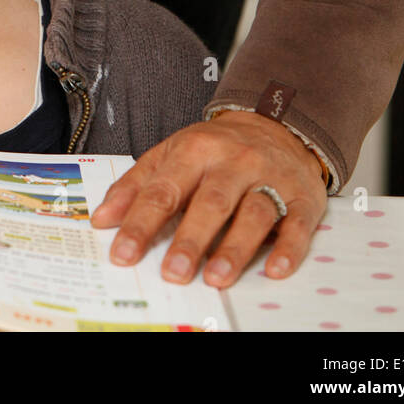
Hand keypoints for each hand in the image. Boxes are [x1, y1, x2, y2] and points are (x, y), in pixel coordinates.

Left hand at [90, 110, 326, 286]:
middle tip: (172, 273)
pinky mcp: (302, 196)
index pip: (164, 189)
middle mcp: (234, 161)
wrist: (276, 125)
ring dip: (236, 247)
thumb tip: (100, 220)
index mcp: (196, 148)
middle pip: (211, 201)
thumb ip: (136, 185)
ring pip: (254, 212)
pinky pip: (298, 223)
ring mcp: (271, 177)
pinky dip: (288, 248)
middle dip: (191, 239)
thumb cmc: (217, 149)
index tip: (123, 254)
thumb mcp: (171, 154)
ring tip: (216, 278)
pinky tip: (274, 269)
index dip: (142, 223)